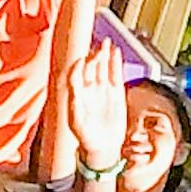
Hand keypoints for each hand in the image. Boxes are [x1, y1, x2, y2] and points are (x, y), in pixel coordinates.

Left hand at [61, 31, 130, 165]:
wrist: (103, 147)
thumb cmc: (85, 136)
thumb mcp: (76, 118)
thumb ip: (74, 98)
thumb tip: (74, 79)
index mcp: (77, 93)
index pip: (77, 73)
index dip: (80, 64)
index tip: (83, 57)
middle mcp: (90, 89)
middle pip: (91, 67)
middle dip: (94, 55)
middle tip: (99, 46)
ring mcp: (103, 90)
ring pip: (103, 68)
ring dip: (104, 55)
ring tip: (107, 43)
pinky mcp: (116, 93)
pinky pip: (115, 74)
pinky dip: (116, 63)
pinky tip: (115, 53)